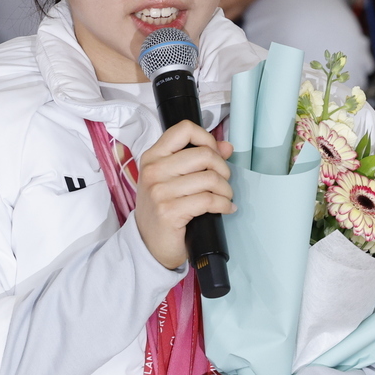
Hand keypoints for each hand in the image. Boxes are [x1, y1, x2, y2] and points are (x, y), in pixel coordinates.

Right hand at [134, 120, 234, 269]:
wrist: (148, 245)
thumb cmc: (162, 210)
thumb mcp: (173, 180)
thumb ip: (198, 159)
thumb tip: (226, 147)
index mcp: (153, 157)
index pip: (184, 129)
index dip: (207, 139)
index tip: (213, 155)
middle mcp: (153, 171)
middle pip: (204, 154)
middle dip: (223, 169)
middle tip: (223, 182)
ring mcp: (160, 191)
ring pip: (210, 178)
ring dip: (226, 190)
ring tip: (224, 198)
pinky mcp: (169, 211)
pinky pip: (209, 200)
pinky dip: (224, 205)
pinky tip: (225, 209)